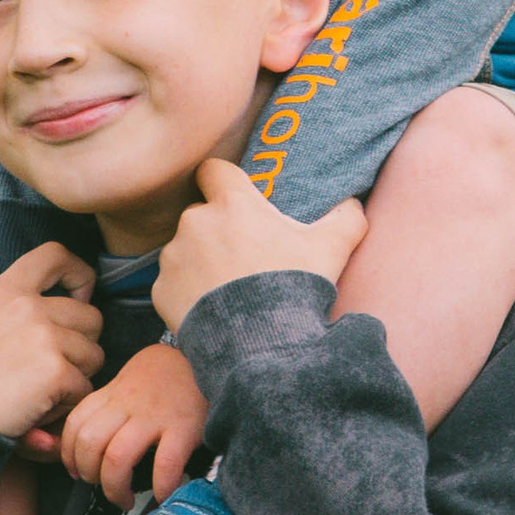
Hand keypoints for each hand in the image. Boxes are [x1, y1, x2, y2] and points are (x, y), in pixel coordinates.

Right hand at [0, 242, 101, 443]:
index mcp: (4, 289)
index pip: (56, 255)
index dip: (78, 274)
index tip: (80, 296)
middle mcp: (27, 305)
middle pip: (91, 317)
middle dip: (80, 348)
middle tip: (48, 372)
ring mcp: (44, 336)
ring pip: (93, 356)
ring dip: (74, 380)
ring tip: (36, 394)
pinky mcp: (55, 370)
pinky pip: (84, 390)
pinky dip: (65, 408)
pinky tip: (34, 412)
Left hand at [60, 340, 211, 508]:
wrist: (205, 353)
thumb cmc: (167, 376)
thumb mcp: (129, 382)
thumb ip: (109, 406)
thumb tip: (91, 446)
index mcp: (112, 394)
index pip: (75, 425)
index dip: (69, 455)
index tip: (77, 472)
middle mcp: (128, 404)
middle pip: (90, 443)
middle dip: (89, 475)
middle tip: (101, 486)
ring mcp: (155, 415)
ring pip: (117, 457)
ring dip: (115, 487)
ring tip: (125, 499)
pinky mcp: (184, 427)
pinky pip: (165, 463)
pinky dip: (160, 486)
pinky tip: (162, 494)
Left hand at [152, 158, 366, 330]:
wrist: (260, 344)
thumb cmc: (293, 287)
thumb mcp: (332, 248)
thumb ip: (346, 218)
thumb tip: (354, 203)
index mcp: (232, 203)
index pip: (213, 170)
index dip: (222, 180)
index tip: (233, 197)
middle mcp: (196, 222)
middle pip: (202, 214)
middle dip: (218, 230)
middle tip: (243, 258)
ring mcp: (174, 256)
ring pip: (185, 249)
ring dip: (201, 261)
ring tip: (227, 290)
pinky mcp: (161, 289)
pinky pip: (172, 283)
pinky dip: (187, 293)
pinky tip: (212, 310)